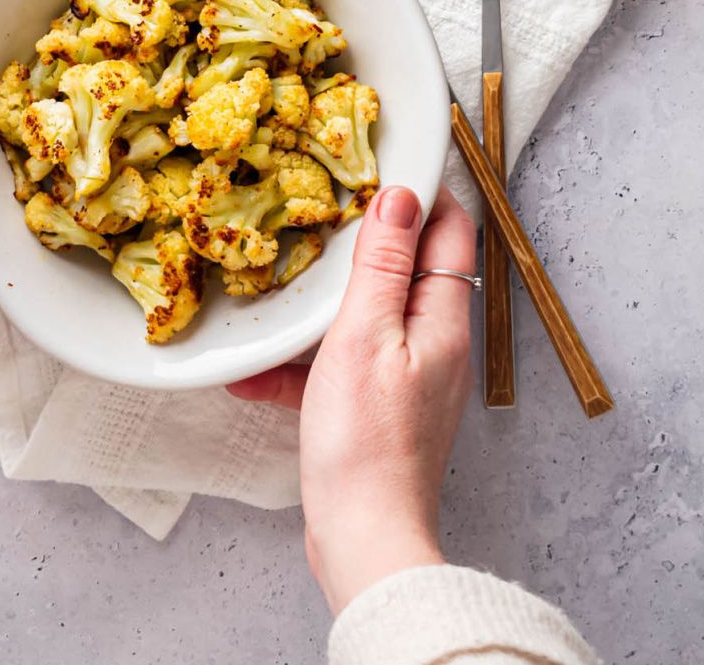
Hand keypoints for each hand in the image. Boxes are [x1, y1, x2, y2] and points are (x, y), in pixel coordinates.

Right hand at [229, 186, 476, 612]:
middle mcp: (437, 345)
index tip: (379, 164)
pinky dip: (303, 367)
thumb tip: (400, 196)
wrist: (364, 539)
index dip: (422, 191)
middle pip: (408, 271)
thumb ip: (382, 266)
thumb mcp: (364, 336)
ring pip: (368, 319)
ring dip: (322, 309)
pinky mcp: (380, 413)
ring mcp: (410, 381)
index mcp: (443, 320)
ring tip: (276, 292)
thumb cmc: (366, 442)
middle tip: (317, 213)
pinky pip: (340, 370)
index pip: (451, 231)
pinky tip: (252, 376)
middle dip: (365, 243)